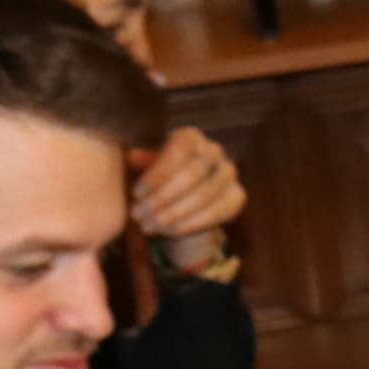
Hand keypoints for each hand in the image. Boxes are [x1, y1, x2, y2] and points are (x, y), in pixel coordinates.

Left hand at [133, 125, 245, 269]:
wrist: (188, 194)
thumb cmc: (163, 176)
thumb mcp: (149, 166)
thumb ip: (142, 161)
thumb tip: (131, 156)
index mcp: (190, 137)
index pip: (177, 153)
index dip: (157, 175)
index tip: (136, 194)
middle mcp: (214, 150)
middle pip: (191, 175)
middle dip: (162, 198)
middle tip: (140, 215)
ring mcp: (229, 173)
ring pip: (203, 196)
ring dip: (173, 214)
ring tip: (150, 226)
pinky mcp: (238, 195)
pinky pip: (217, 212)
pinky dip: (192, 224)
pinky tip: (171, 231)